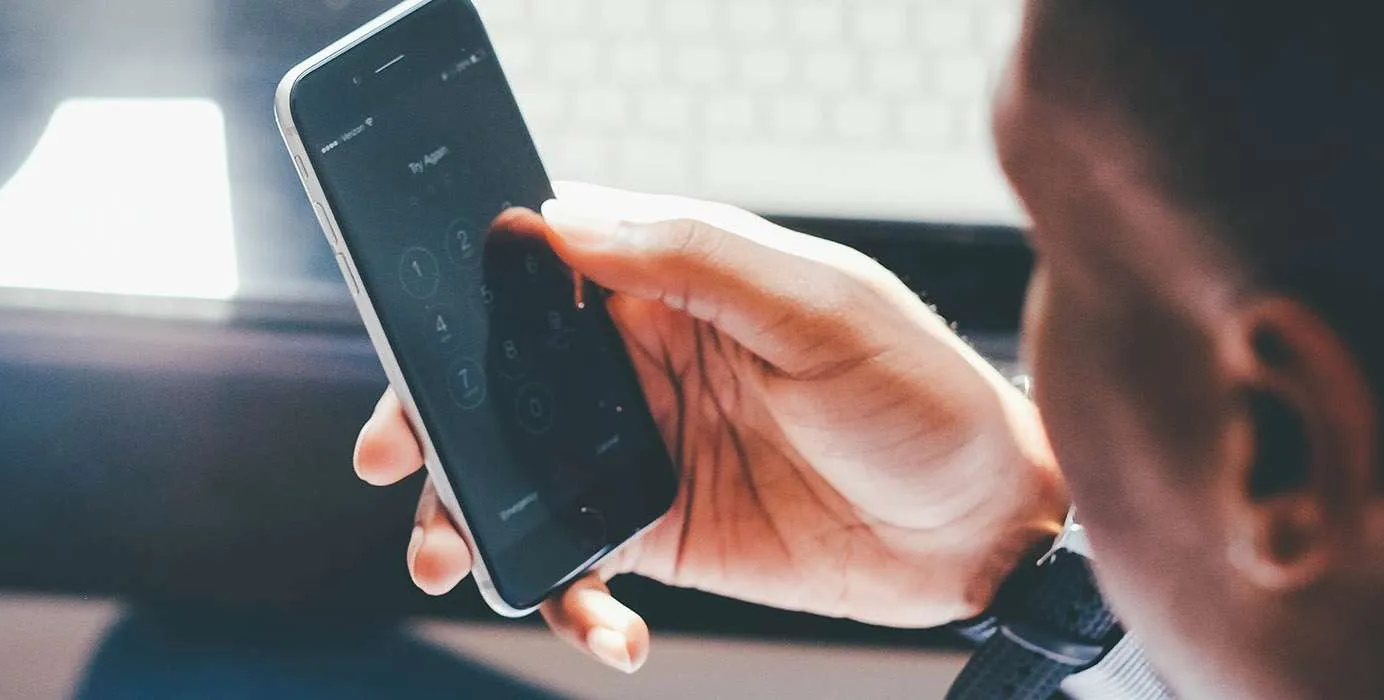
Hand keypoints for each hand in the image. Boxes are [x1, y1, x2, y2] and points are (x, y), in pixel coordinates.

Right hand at [355, 183, 1063, 672]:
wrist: (991, 531)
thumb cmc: (926, 395)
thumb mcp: (822, 306)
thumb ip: (695, 259)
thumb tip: (563, 222)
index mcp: (673, 284)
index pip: (541, 269)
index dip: (464, 294)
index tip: (414, 334)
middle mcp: (642, 363)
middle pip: (500, 377)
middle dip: (430, 414)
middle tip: (393, 453)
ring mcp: (643, 452)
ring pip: (517, 474)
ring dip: (466, 516)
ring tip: (446, 557)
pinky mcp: (660, 536)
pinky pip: (579, 564)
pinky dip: (568, 600)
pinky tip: (607, 630)